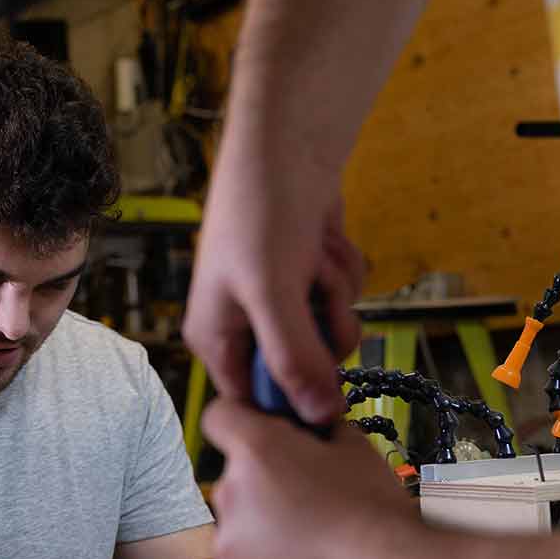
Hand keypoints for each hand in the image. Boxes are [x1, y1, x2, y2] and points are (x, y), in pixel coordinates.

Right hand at [184, 171, 364, 424]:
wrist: (291, 141)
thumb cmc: (262, 211)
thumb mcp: (274, 295)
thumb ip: (295, 360)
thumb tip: (319, 417)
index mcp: (216, 336)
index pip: (255, 401)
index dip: (292, 402)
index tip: (325, 390)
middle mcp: (245, 324)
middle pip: (303, 370)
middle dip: (321, 329)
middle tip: (312, 291)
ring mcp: (281, 300)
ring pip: (331, 331)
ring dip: (335, 292)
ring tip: (313, 254)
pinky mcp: (311, 277)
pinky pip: (344, 298)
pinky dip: (342, 269)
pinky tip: (322, 239)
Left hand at [201, 398, 421, 558]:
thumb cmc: (375, 519)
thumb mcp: (358, 450)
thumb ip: (323, 431)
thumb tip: (316, 431)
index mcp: (256, 451)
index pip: (222, 417)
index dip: (245, 421)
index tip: (267, 432)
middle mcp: (230, 495)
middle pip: (236, 478)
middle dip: (266, 484)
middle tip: (310, 498)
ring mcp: (229, 547)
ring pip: (241, 526)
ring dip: (267, 529)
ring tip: (315, 544)